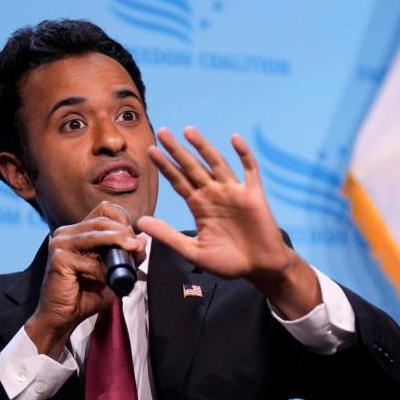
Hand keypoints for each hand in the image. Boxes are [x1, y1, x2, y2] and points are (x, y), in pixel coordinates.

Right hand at [25, 202, 146, 355]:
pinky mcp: (58, 259)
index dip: (122, 221)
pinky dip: (103, 271)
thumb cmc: (86, 294)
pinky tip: (107, 280)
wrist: (63, 317)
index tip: (134, 239)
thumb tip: (142, 240)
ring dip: (119, 243)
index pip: (103, 209)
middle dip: (124, 232)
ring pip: (97, 233)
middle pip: (102, 220)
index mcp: (77, 232)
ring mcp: (60, 244)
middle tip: (136, 248)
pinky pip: (89, 261)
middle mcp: (66, 233)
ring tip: (131, 254)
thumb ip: (127, 256)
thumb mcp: (113, 272)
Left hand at [137, 127, 320, 318]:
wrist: (259, 268)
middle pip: (192, 167)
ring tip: (188, 131)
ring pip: (217, 163)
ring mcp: (234, 192)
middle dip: (177, 151)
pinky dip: (244, 154)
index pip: (178, 181)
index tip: (151, 150)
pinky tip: (234, 139)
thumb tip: (141, 222)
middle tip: (162, 132)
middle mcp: (214, 194)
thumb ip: (168, 235)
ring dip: (204, 147)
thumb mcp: (193, 251)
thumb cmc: (228, 262)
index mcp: (199, 206)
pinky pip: (249, 170)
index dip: (165, 166)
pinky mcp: (253, 194)